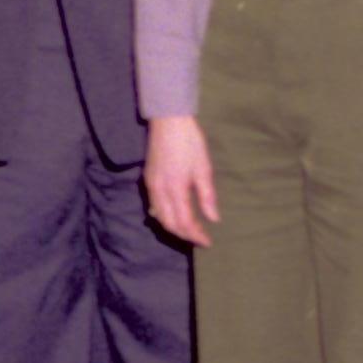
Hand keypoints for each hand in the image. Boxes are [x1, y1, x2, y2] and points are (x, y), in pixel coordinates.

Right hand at [143, 115, 218, 246]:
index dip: (196, 235)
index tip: (208, 242)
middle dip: (184, 235)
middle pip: (169, 224)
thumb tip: (214, 219)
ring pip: (159, 217)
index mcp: (175, 189)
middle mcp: (159, 191)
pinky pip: (154, 206)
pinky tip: (173, 216)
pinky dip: (164, 217)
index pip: (185, 222)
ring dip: (173, 227)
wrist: (168, 120)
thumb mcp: (204, 168)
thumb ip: (207, 196)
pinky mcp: (148, 179)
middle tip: (199, 239)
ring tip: (188, 231)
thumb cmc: (190, 142)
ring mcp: (151, 185)